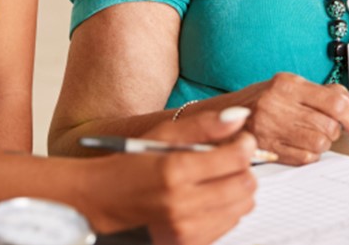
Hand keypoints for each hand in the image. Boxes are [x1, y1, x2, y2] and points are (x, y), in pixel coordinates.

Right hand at [84, 110, 256, 244]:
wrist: (102, 201)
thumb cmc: (131, 164)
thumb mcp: (163, 134)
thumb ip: (204, 125)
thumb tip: (240, 117)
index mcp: (175, 170)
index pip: (236, 158)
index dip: (245, 145)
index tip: (241, 140)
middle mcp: (182, 203)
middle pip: (244, 185)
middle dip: (244, 168)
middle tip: (231, 159)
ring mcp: (186, 229)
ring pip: (242, 207)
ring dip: (237, 189)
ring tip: (218, 179)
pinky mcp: (188, 243)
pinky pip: (228, 225)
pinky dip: (226, 209)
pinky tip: (208, 198)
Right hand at [229, 72, 348, 164]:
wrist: (221, 117)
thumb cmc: (261, 101)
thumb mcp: (291, 87)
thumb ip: (327, 94)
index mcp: (287, 84)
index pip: (334, 101)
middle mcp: (278, 104)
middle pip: (329, 125)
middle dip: (334, 130)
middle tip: (324, 127)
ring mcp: (271, 127)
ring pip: (320, 144)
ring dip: (322, 143)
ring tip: (308, 135)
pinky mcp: (268, 148)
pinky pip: (306, 158)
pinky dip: (309, 155)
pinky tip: (298, 145)